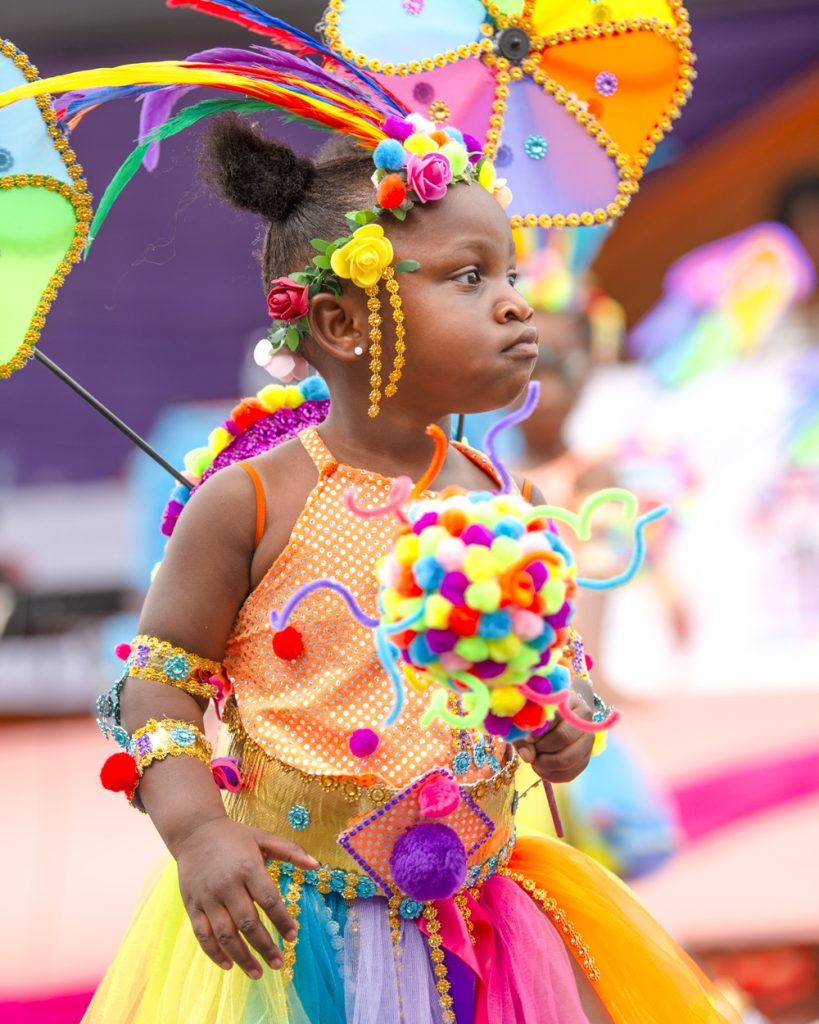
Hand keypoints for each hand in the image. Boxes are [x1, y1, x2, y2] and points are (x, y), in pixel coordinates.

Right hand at [174, 816, 317, 978]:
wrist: (194, 831)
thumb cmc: (234, 836)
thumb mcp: (263, 837)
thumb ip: (290, 851)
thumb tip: (316, 865)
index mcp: (248, 868)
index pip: (269, 900)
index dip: (282, 921)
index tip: (293, 937)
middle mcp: (228, 885)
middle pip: (248, 923)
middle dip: (265, 946)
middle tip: (279, 963)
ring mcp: (208, 898)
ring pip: (225, 935)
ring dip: (242, 957)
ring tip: (258, 973)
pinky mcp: (192, 906)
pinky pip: (202, 935)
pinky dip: (214, 953)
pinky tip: (228, 964)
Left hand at [513, 692, 594, 782]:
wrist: (561, 718)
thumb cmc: (541, 714)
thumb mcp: (530, 716)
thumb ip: (525, 733)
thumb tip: (527, 757)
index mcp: (573, 703)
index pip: (555, 716)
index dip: (538, 730)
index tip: (527, 737)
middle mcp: (585, 723)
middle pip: (562, 738)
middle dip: (540, 747)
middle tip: (529, 749)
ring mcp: (588, 743)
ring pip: (566, 760)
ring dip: (544, 764)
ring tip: (533, 759)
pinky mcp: (584, 761)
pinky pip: (567, 774)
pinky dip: (549, 774)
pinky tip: (540, 767)